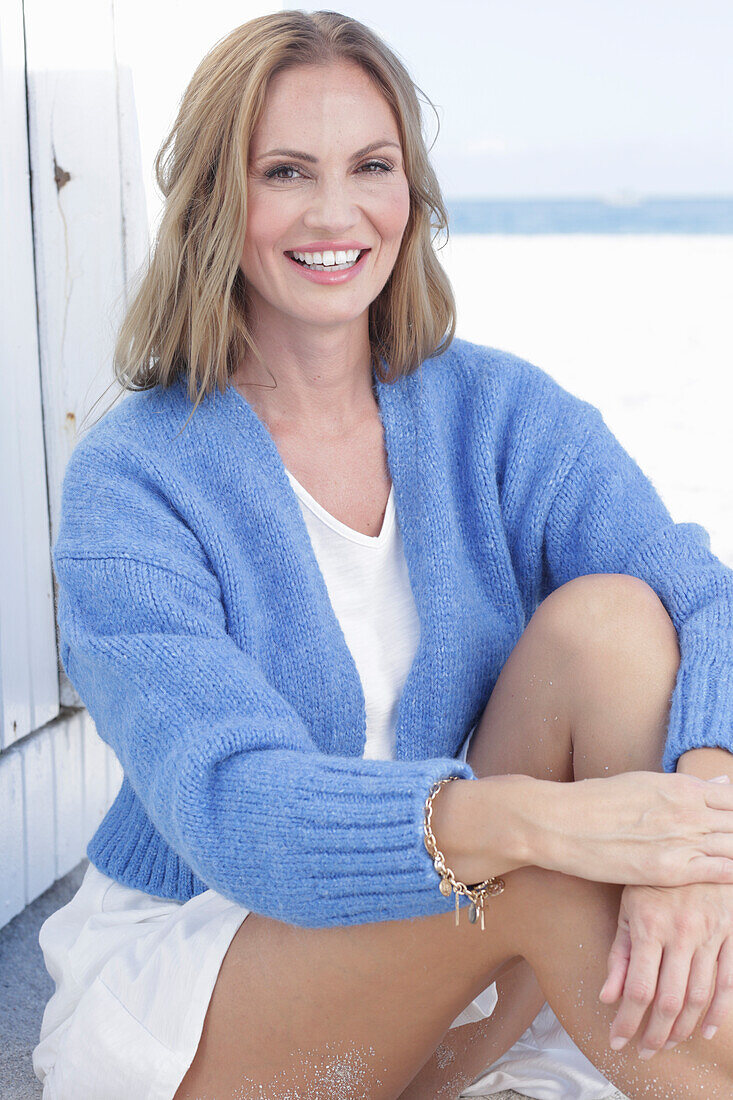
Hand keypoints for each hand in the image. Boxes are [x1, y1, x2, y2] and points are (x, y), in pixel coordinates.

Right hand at [533, 770, 732, 885]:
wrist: (562, 822)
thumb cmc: (597, 801)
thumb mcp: (645, 783)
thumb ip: (687, 788)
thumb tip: (724, 782)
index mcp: (683, 787)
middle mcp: (688, 811)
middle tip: (732, 842)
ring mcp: (681, 840)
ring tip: (732, 856)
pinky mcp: (670, 870)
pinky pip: (720, 872)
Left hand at [599, 882, 732, 1056]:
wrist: (690, 846)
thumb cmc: (652, 880)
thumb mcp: (627, 908)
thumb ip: (619, 954)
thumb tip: (607, 998)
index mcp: (649, 925)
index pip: (638, 988)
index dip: (628, 1022)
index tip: (617, 1042)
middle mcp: (680, 933)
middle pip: (670, 1000)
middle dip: (655, 1034)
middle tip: (644, 1052)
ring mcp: (710, 934)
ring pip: (699, 996)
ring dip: (683, 1028)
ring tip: (667, 1043)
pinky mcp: (731, 935)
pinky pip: (728, 982)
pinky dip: (719, 1013)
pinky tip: (706, 1031)